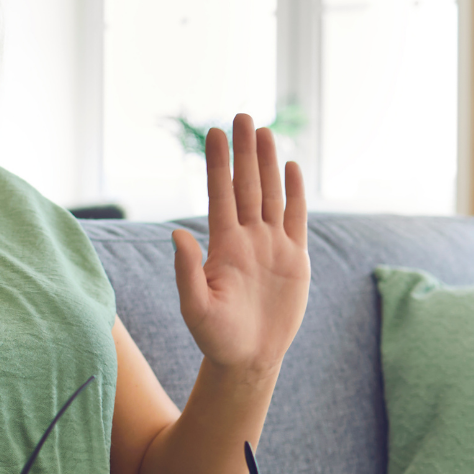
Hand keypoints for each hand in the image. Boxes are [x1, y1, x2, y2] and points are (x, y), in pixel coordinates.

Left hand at [172, 114, 309, 376]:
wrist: (248, 358)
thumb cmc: (215, 336)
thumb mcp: (195, 307)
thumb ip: (186, 272)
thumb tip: (177, 235)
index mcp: (222, 245)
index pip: (219, 194)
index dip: (217, 164)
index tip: (212, 132)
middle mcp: (246, 238)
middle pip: (246, 185)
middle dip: (243, 152)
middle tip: (241, 115)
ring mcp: (272, 245)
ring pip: (270, 194)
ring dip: (267, 163)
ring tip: (264, 131)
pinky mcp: (295, 258)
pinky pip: (296, 218)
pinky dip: (294, 193)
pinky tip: (291, 167)